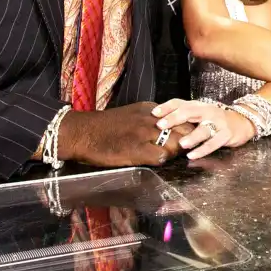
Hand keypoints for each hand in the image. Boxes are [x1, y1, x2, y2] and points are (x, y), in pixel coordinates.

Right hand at [58, 102, 195, 166]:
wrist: (83, 132)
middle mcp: (150, 118)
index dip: (186, 130)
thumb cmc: (105, 126)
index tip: (186, 138)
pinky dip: (162, 160)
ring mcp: (144, 134)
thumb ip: (150, 119)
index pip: (181, 117)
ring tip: (170, 157)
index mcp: (150, 109)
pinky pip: (160, 156)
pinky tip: (155, 161)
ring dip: (176, 152)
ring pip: (175, 143)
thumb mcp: (132, 114)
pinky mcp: (136, 150)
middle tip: (184, 151)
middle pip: (183, 129)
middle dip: (187, 141)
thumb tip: (167, 128)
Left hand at [152, 99, 255, 159]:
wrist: (241, 122)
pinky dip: (203, 150)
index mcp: (198, 106)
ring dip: (192, 136)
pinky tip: (192, 155)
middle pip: (190, 111)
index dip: (166, 107)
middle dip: (175, 118)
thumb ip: (184, 116)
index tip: (153, 113)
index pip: (180, 103)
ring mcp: (218, 122)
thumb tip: (159, 121)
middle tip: (161, 125)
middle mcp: (207, 111)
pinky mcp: (226, 135)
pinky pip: (214, 143)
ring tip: (182, 143)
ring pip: (204, 129)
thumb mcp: (200, 114)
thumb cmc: (215, 119)